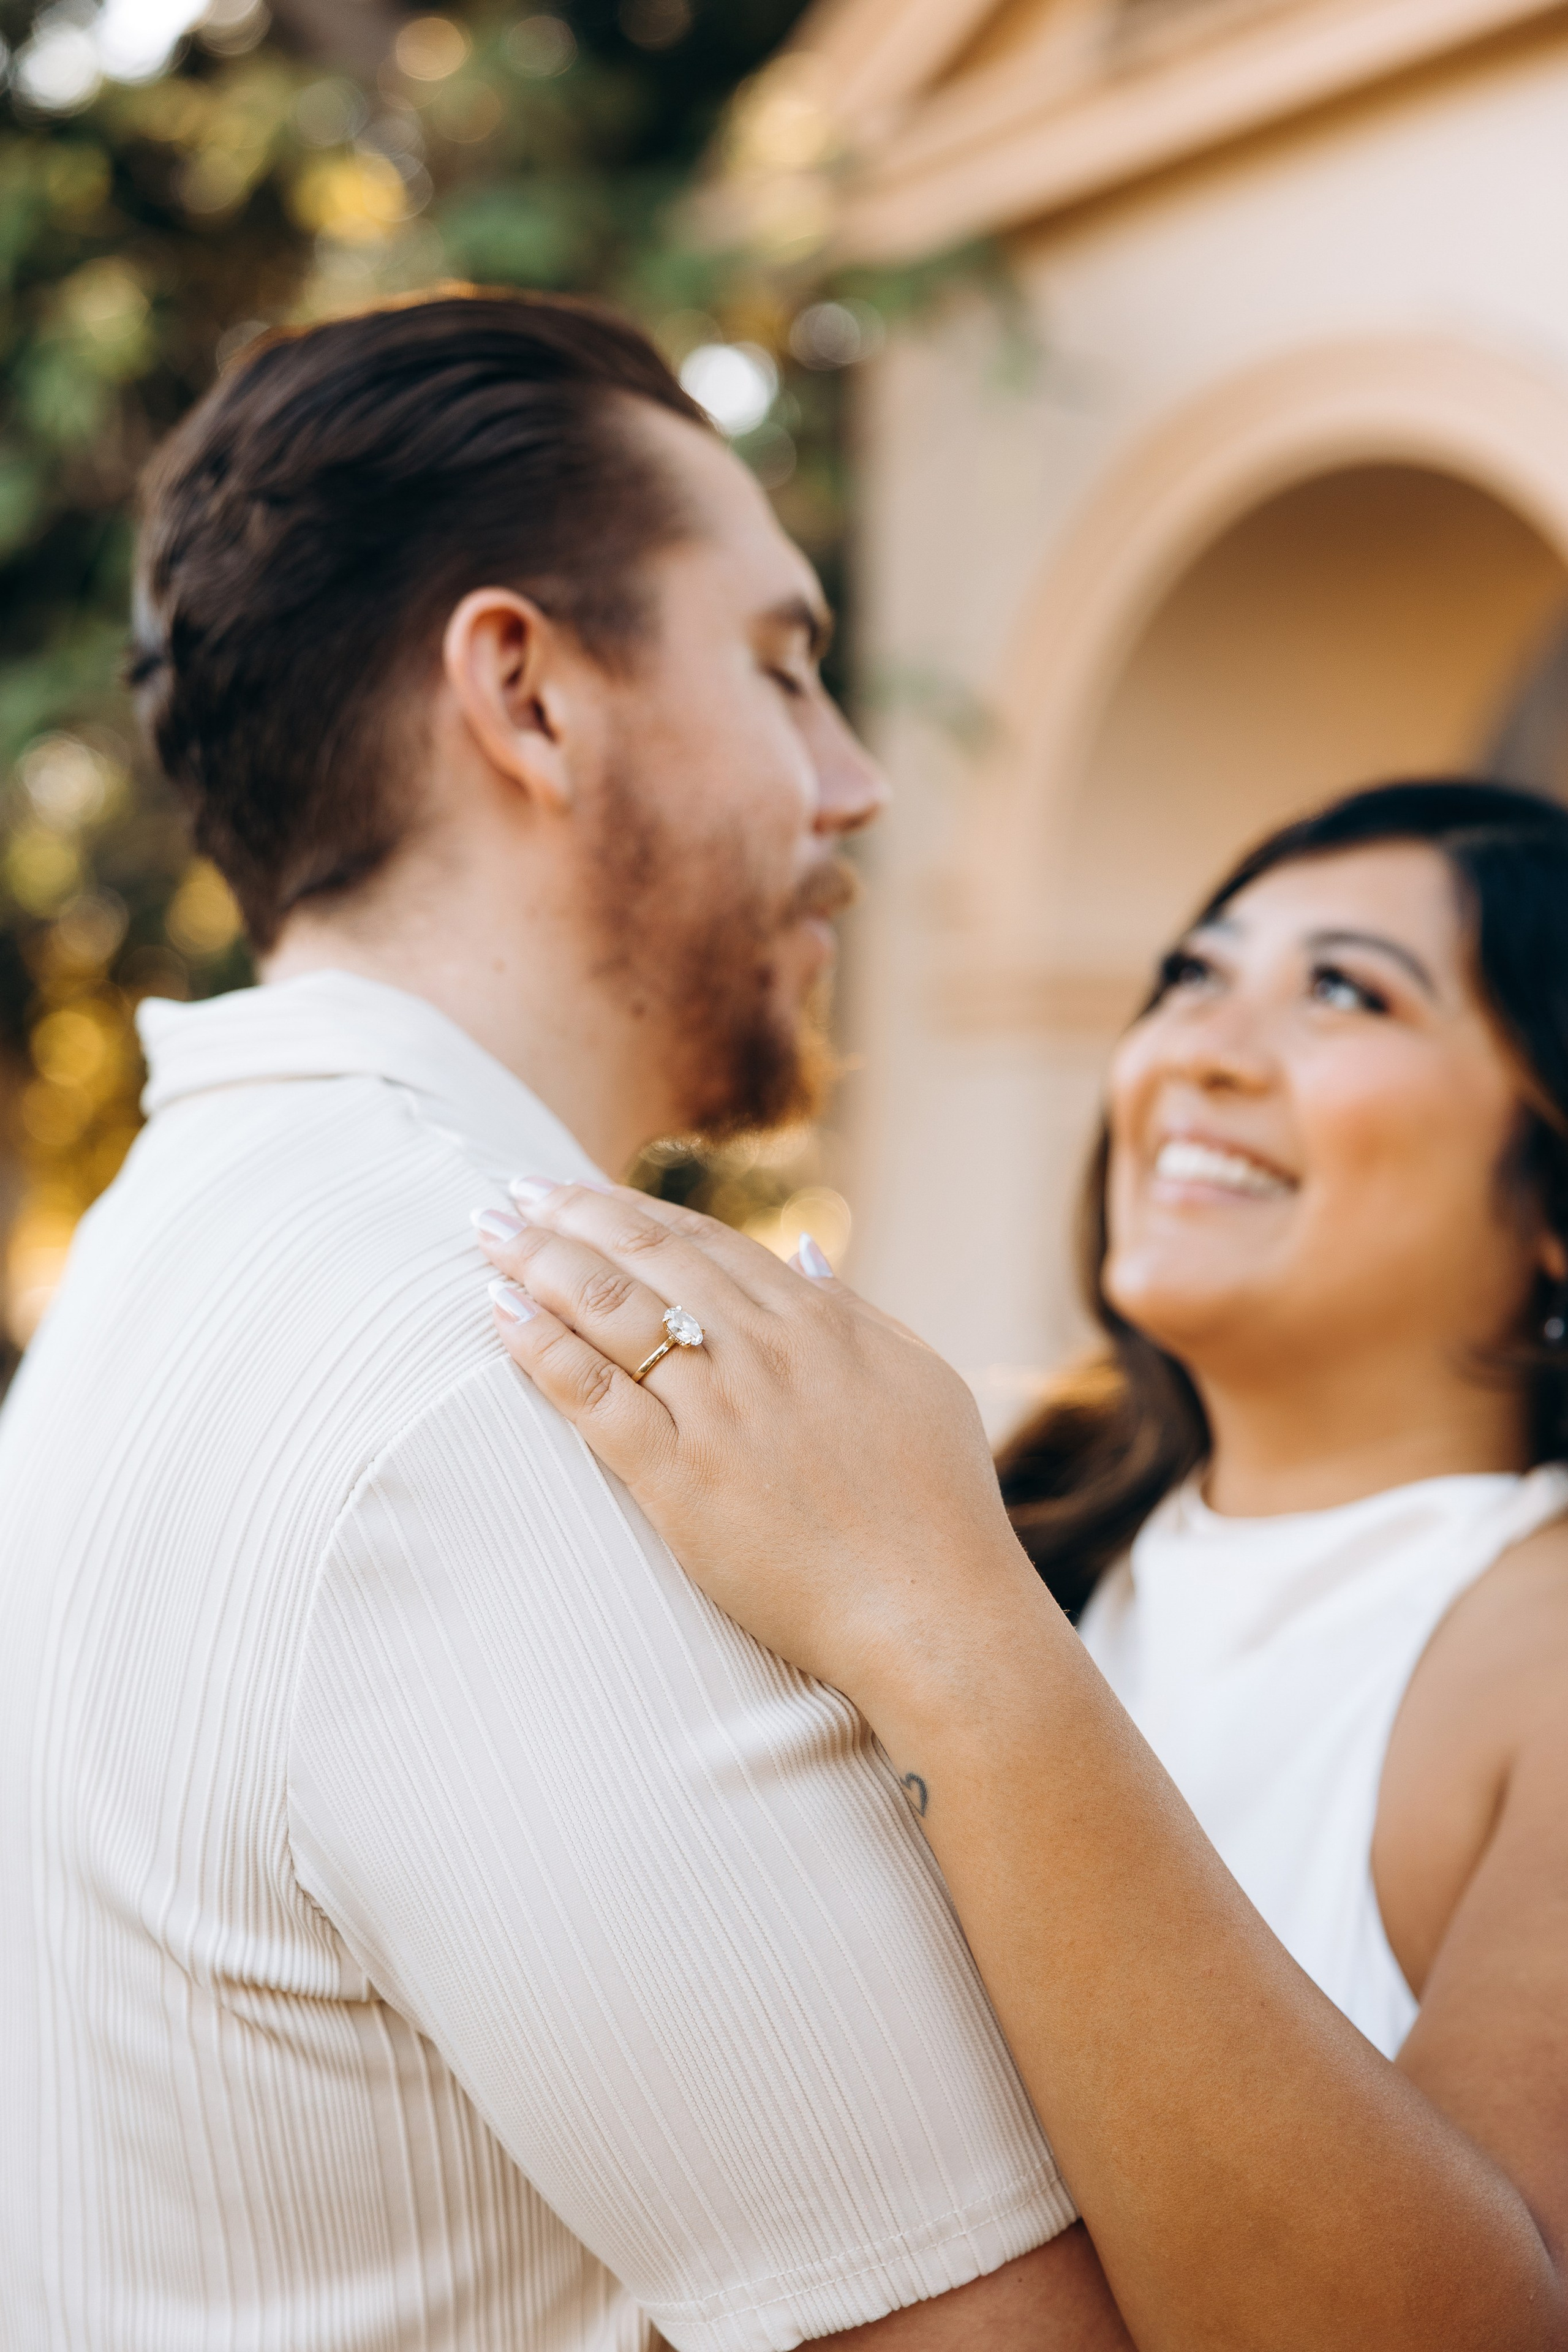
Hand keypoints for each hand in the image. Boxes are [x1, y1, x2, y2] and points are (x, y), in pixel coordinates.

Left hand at [474, 1181, 1034, 1701]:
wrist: (934, 1611)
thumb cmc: (941, 1504)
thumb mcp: (919, 1377)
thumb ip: (853, 1311)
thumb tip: (804, 1253)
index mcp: (816, 1323)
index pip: (702, 1241)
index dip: (630, 1208)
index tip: (577, 1190)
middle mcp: (761, 1352)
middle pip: (644, 1258)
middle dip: (567, 1215)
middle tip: (507, 1192)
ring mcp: (718, 1414)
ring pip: (610, 1311)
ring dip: (539, 1262)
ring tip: (488, 1233)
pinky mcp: (682, 1482)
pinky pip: (595, 1398)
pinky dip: (542, 1348)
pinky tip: (500, 1313)